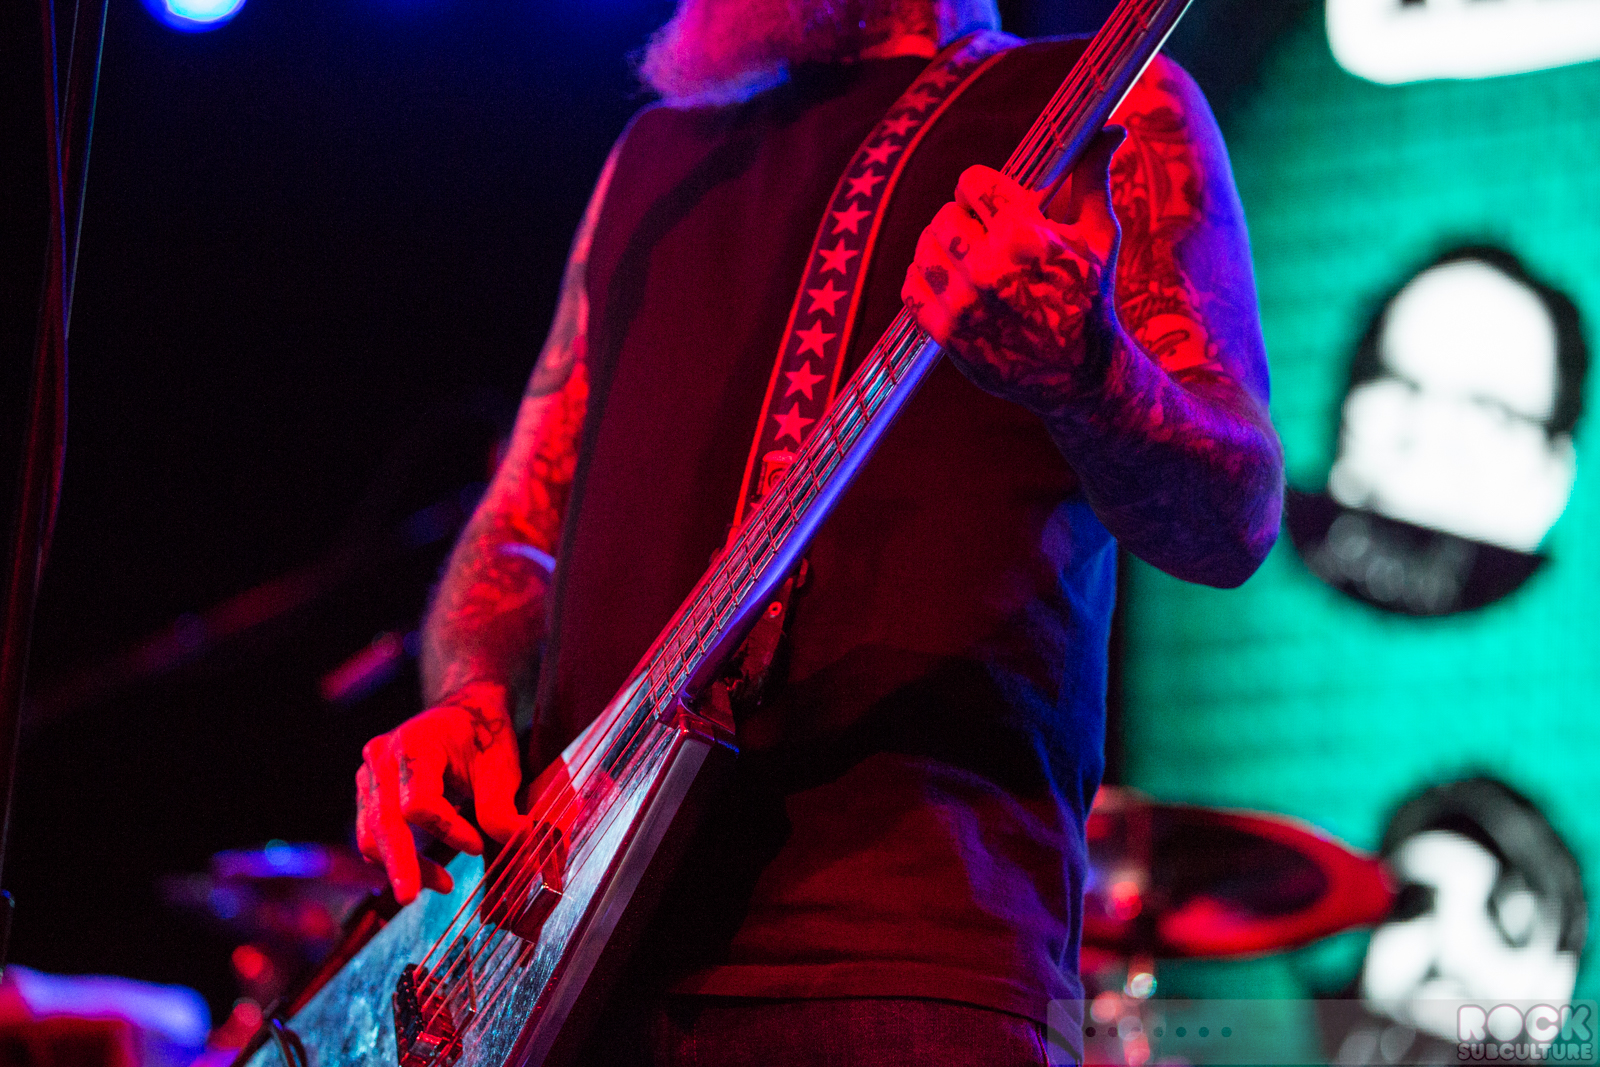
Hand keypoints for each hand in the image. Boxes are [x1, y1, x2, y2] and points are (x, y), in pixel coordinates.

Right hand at [356, 681, 524, 904]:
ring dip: (401, 866)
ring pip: (371, 833)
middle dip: (401, 864)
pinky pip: (372, 833)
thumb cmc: (483, 736)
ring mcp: (370, 775)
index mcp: (414, 744)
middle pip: (384, 822)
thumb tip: (517, 843)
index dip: (448, 830)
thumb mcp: (500, 766)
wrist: (463, 710)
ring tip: (442, 884)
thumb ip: (501, 806)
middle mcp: (382, 758)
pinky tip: (424, 872)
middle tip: (411, 897)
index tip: (478, 846)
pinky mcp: (369, 792)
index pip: (419, 803)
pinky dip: (395, 856)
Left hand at [901, 128, 1126, 413]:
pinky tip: (947, 281)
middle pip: (944, 215)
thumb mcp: (1099, 235)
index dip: (980, 188)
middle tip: (979, 232)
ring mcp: (964, 303)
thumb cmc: (1092, 296)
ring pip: (924, 247)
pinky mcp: (946, 333)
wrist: (1080, 374)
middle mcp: (988, 268)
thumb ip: (1093, 175)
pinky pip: (911, 287)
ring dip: (941, 246)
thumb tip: (1111, 127)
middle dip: (962, 218)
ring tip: (964, 255)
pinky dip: (922, 278)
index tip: (989, 199)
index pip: (971, 182)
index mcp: (1024, 235)